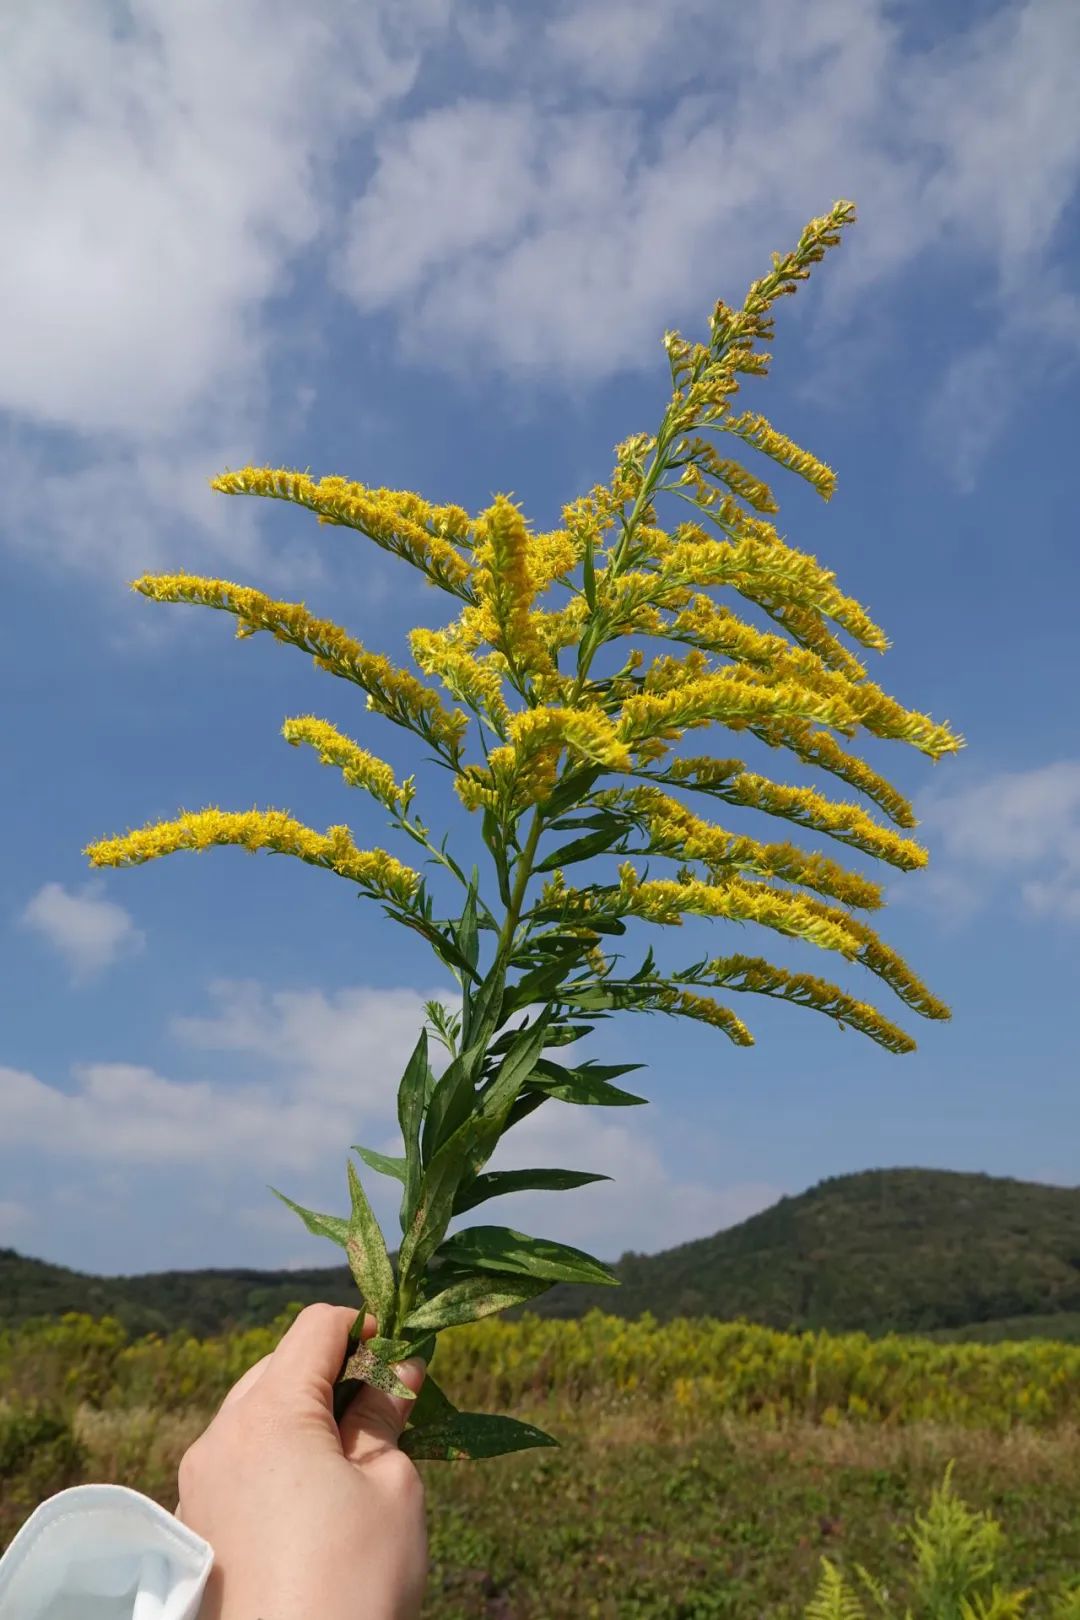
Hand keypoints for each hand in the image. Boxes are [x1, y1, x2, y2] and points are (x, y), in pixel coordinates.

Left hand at [177, 1303, 427, 1619]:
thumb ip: (386, 1415)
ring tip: (351, 1461)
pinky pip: (238, 1464)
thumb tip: (397, 1370)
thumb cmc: (351, 1582)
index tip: (400, 1355)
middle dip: (333, 1374)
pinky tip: (311, 1504)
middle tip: (384, 1411)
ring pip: (254, 1416)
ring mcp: (199, 1485)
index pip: (316, 1328)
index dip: (365, 1328)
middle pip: (279, 1368)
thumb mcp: (391, 1487)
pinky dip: (275, 1461)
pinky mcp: (194, 1529)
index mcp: (267, 1414)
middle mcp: (219, 1437)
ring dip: (302, 1418)